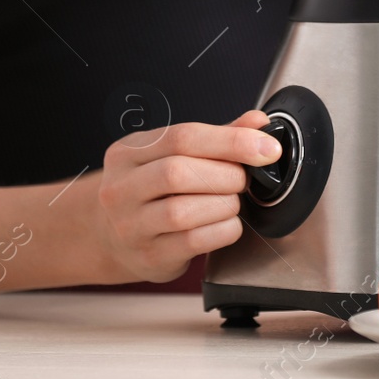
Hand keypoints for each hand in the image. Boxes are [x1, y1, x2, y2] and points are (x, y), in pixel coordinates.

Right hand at [94, 111, 279, 282]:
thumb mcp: (171, 155)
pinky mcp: (149, 256)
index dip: (231, 140)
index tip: (266, 147)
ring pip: (183, 211)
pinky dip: (223, 230)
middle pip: (178, 172)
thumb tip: (257, 122)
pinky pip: (194, 242)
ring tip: (232, 201)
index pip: (182, 136)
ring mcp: (130, 225)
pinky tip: (227, 224)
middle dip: (226, 174)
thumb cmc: (150, 191)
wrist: (112, 237)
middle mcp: (121, 188)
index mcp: (128, 152)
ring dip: (224, 204)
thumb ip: (216, 137)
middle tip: (242, 179)